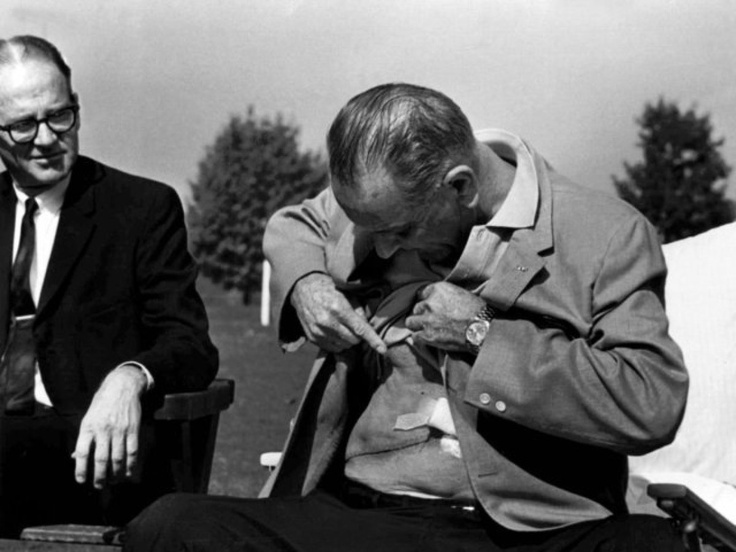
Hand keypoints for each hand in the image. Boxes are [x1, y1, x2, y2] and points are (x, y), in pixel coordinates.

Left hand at [72, 364, 146, 488]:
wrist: (122, 387)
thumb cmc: (102, 404)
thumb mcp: (88, 417)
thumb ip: (84, 438)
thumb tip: (75, 457)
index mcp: (88, 427)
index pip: (81, 452)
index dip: (80, 469)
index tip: (81, 480)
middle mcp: (103, 429)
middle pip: (100, 459)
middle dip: (99, 476)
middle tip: (99, 486)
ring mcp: (119, 430)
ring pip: (118, 458)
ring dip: (115, 473)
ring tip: (113, 481)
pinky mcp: (133, 429)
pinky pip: (132, 451)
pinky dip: (131, 465)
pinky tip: (128, 472)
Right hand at [291, 273, 386, 354]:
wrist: (303, 289)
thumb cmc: (329, 289)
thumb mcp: (347, 293)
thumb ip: (359, 310)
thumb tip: (368, 326)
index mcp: (338, 308)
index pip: (360, 329)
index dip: (373, 340)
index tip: (383, 349)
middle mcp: (327, 322)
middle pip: (354, 340)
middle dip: (359, 335)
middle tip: (354, 325)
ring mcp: (319, 331)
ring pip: (344, 346)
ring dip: (348, 339)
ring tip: (342, 326)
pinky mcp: (313, 338)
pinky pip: (333, 348)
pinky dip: (338, 342)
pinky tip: (334, 330)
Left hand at [405, 282, 485, 350]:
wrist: (483, 329)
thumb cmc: (478, 311)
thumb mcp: (461, 294)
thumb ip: (445, 295)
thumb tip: (440, 301)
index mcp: (438, 289)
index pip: (422, 293)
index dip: (427, 301)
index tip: (431, 307)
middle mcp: (429, 303)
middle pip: (417, 308)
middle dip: (423, 314)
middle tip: (432, 320)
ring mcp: (427, 320)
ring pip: (411, 322)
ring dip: (417, 325)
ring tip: (427, 329)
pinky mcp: (427, 335)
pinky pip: (415, 336)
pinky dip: (420, 339)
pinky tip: (427, 339)